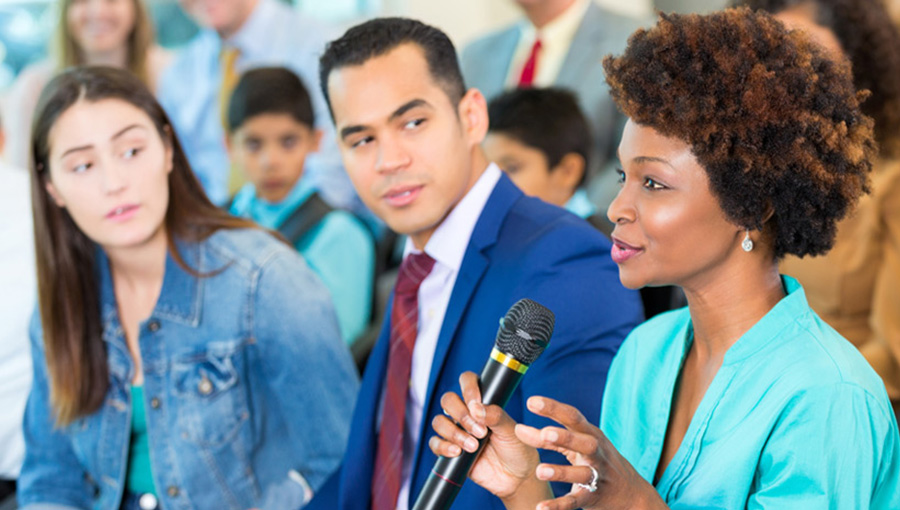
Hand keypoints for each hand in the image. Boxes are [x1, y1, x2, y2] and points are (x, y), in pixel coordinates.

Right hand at [427, 372, 548, 502]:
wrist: (516, 478)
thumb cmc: (517, 449)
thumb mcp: (511, 430)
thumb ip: (496, 416)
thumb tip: (476, 408)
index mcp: (482, 402)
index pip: (467, 381)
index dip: (468, 388)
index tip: (476, 403)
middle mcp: (466, 414)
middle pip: (448, 400)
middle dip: (461, 414)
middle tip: (480, 431)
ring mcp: (457, 431)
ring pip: (439, 421)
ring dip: (453, 432)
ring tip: (473, 446)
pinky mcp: (450, 450)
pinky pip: (435, 444)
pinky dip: (443, 447)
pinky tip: (458, 453)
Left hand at [514, 396, 667, 509]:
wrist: (629, 493)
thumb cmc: (597, 459)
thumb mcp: (579, 442)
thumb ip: (549, 435)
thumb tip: (518, 429)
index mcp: (590, 434)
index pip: (573, 417)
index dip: (554, 408)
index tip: (531, 401)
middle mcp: (596, 453)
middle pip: (584, 443)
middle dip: (565, 437)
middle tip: (544, 434)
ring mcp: (596, 476)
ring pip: (580, 474)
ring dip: (560, 472)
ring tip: (540, 470)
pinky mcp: (592, 497)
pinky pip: (574, 501)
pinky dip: (558, 505)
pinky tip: (541, 507)